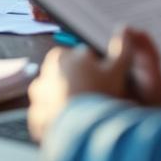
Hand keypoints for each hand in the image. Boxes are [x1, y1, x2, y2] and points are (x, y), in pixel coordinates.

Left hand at [26, 27, 160, 141]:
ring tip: (86, 114)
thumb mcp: (118, 69)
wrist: (84, 130)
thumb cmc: (100, 95)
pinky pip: (48, 117)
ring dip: (67, 102)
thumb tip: (124, 29)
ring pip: (56, 96)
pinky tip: (74, 125)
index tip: (105, 81)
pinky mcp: (36, 117)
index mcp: (61, 57)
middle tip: (98, 98)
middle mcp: (44, 73)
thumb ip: (122, 48)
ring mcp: (38, 97)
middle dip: (80, 84)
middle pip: (67, 76)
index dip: (96, 69)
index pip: (81, 57)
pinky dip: (58, 120)